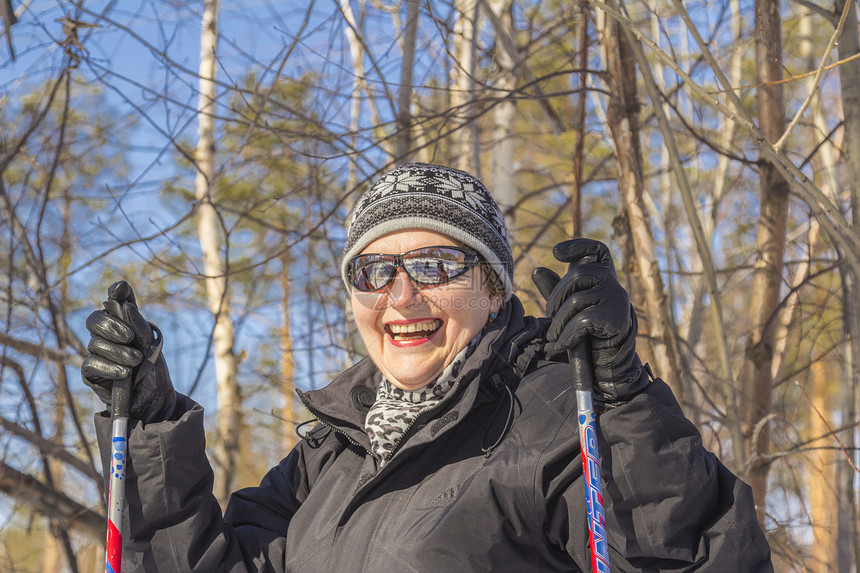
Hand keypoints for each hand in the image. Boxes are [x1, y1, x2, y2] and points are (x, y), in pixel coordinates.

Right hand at [81, 281, 175, 422]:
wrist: (153, 397)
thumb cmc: (152, 368)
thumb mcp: (150, 343)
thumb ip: (138, 322)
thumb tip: (125, 303)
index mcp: (122, 323)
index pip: (114, 302)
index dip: (116, 294)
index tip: (120, 290)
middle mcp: (105, 335)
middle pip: (94, 319)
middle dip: (112, 326)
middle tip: (131, 337)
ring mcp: (96, 353)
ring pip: (95, 343)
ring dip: (119, 352)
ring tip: (136, 361)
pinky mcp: (90, 372)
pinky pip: (92, 363)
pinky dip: (110, 367)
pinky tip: (125, 373)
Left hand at [531, 238, 645, 402]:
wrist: (609, 362)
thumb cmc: (587, 331)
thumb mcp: (569, 308)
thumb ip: (555, 289)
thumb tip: (537, 271)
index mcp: (603, 276)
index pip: (597, 250)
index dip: (579, 245)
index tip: (556, 253)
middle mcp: (613, 284)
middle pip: (578, 275)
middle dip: (556, 296)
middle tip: (548, 314)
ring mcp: (616, 300)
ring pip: (577, 301)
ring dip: (559, 322)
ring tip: (554, 336)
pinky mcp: (615, 319)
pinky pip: (582, 321)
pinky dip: (566, 336)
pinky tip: (560, 346)